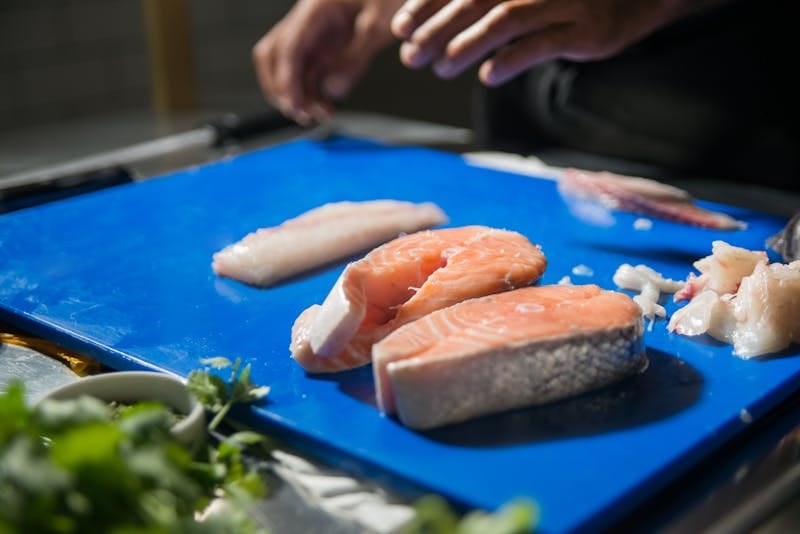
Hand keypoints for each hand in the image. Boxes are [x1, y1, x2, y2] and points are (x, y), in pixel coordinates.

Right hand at [253, 0, 403, 124]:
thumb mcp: (378, 25)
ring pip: (289, 67)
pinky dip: (310, 91)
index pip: (288, 47)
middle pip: (274, 55)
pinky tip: (324, 107)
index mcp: (316, 9)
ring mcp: (314, 34)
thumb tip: (333, 91)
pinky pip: (308, 72)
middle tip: (300, 113)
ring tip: (321, 114)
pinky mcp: (325, 46)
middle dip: (280, 86)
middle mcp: (308, 21)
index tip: (294, 105)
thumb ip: (356, 57)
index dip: (287, 79)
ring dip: (298, 93)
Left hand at [391, 0, 720, 85]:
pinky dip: (511, 60)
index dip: (426, 3)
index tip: (400, 28)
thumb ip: (486, 4)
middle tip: (411, 56)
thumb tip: (431, 29)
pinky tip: (488, 76)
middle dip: (437, 29)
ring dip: (466, 46)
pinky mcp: (586, 28)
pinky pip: (542, 44)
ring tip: (441, 68)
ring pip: (505, 19)